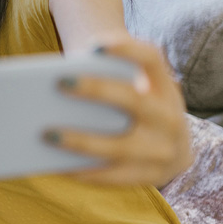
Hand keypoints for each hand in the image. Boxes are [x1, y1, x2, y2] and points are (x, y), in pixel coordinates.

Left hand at [51, 38, 192, 186]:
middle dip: (97, 90)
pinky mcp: (149, 177)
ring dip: (80, 141)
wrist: (176, 150)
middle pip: (133, 100)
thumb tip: (62, 76)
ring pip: (118, 147)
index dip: (126, 49)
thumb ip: (110, 73)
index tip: (95, 45)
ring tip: (46, 134)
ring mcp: (162, 150)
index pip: (151, 58)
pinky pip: (110, 177)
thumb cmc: (140, 107)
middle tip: (60, 81)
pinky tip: (53, 164)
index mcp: (163, 86)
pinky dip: (80, 171)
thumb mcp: (139, 86)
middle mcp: (169, 117)